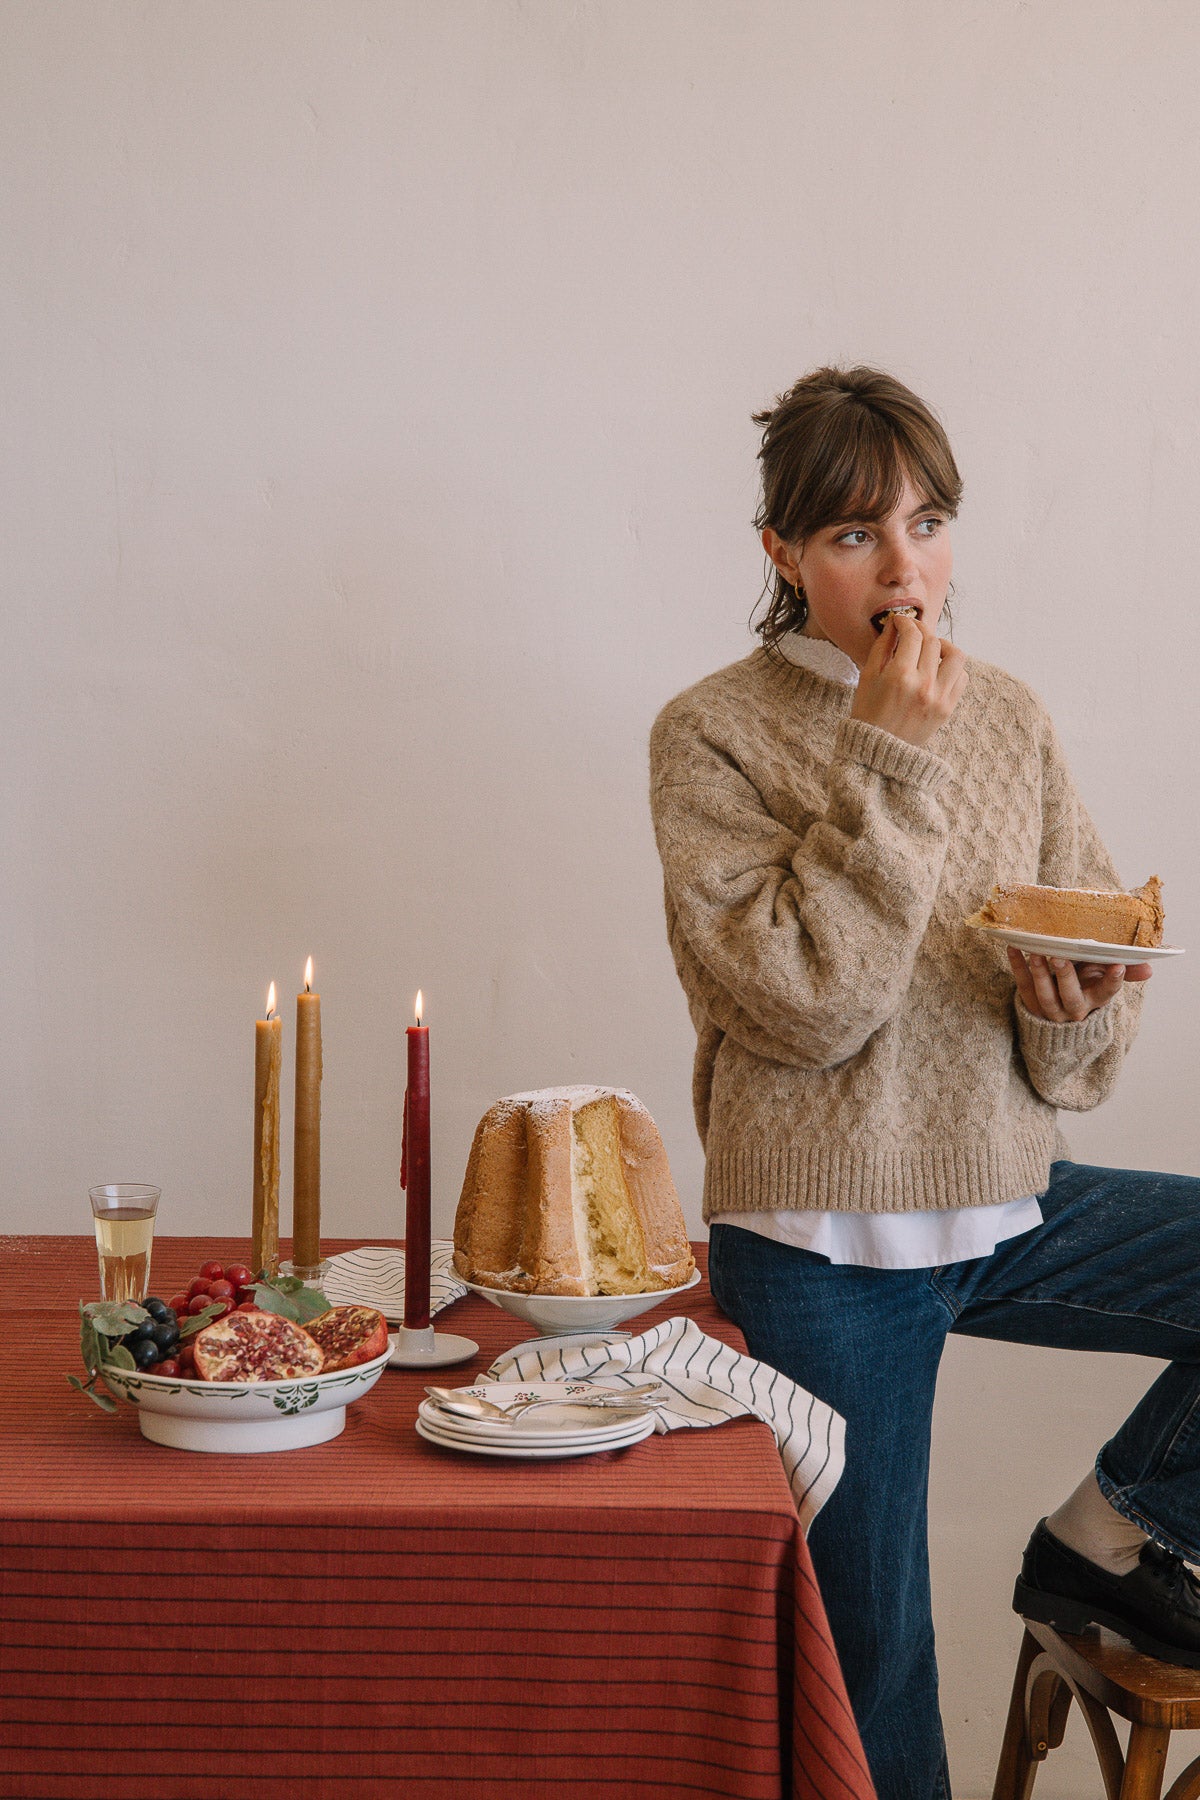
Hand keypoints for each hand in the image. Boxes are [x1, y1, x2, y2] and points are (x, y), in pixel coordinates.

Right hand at [851, 614, 967, 747]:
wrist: (879, 751)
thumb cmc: (868, 713)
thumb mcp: (867, 678)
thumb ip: (882, 647)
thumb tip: (894, 624)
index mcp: (900, 676)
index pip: (912, 635)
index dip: (906, 622)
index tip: (900, 621)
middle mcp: (923, 685)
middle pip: (933, 642)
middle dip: (921, 630)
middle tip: (912, 631)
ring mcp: (939, 698)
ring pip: (955, 656)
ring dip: (944, 646)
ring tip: (932, 648)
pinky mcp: (948, 708)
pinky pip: (961, 677)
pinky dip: (952, 668)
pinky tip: (937, 669)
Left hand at [1007, 947, 1152, 1021]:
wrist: (1058, 1014)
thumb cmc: (1085, 985)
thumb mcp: (1103, 977)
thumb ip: (1124, 971)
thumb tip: (1149, 967)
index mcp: (1096, 999)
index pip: (1107, 992)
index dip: (1112, 981)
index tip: (1117, 966)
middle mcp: (1074, 1009)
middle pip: (1071, 997)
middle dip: (1066, 976)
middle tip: (1059, 956)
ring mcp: (1051, 1010)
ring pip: (1045, 996)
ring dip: (1039, 974)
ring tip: (1036, 954)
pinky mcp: (1031, 1005)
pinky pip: (1023, 987)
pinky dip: (1017, 967)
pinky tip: (1014, 948)